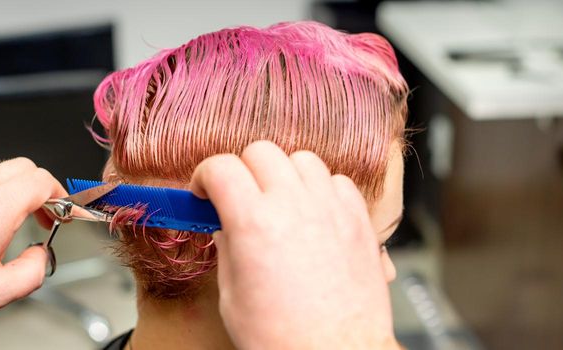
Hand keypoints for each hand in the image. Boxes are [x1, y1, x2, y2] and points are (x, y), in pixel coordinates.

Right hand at [191, 141, 399, 348]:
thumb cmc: (285, 338)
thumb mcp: (232, 297)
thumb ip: (227, 250)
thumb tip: (225, 226)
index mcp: (254, 223)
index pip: (221, 167)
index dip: (204, 176)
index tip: (205, 192)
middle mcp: (294, 205)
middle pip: (261, 152)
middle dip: (242, 170)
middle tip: (239, 196)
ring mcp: (330, 208)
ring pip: (301, 158)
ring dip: (283, 174)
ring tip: (279, 200)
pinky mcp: (357, 220)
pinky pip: (337, 180)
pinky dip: (320, 188)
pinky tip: (313, 212)